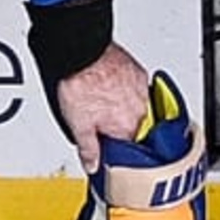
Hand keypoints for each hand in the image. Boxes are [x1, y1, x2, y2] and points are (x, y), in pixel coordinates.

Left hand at [50, 43, 154, 174]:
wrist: (82, 53)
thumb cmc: (80, 85)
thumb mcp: (78, 125)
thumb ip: (88, 149)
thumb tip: (92, 166)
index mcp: (126, 128)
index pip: (127, 148)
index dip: (114, 147)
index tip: (106, 145)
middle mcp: (139, 111)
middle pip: (132, 127)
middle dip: (117, 126)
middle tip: (98, 118)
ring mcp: (141, 91)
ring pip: (135, 107)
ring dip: (122, 107)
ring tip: (102, 100)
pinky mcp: (139, 74)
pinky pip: (137, 88)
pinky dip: (126, 89)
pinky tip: (110, 87)